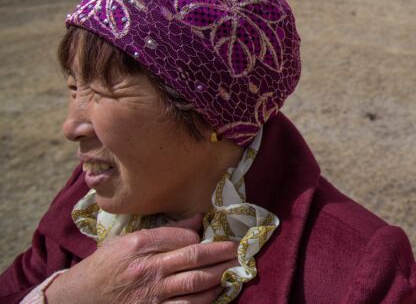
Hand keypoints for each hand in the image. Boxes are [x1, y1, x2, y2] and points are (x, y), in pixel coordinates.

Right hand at [45, 214, 237, 303]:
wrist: (77, 300)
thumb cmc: (104, 267)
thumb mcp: (126, 241)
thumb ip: (163, 231)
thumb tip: (197, 219)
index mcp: (139, 245)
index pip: (182, 236)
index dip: (200, 236)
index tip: (209, 236)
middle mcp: (147, 269)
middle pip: (194, 257)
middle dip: (222, 253)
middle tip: (238, 249)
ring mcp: (151, 294)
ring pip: (195, 283)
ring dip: (219, 276)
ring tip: (234, 268)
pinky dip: (205, 300)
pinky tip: (216, 292)